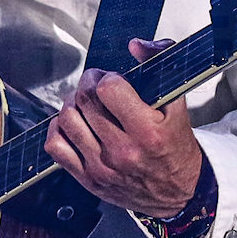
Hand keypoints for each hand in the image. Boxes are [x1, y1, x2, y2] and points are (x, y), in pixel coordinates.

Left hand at [44, 37, 205, 218]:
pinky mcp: (88, 179)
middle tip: (98, 86)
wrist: (181, 193)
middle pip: (84, 100)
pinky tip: (75, 124)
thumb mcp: (178, 105)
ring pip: (67, 120)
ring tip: (87, 104)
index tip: (114, 80)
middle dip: (88, 84)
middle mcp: (122, 152)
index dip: (107, 76)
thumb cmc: (176, 146)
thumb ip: (161, 66)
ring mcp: (102, 168)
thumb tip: (136, 45)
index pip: (108, 89)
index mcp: (148, 132)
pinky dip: (59, 129)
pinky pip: (56, 147)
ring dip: (73, 104)